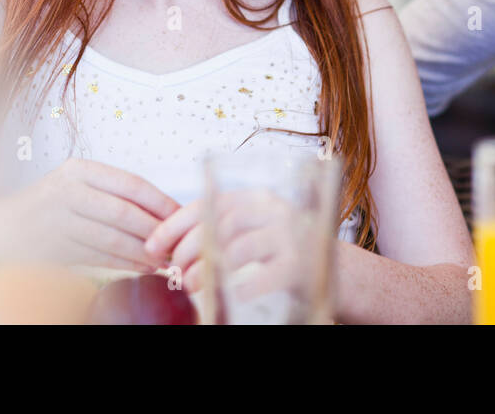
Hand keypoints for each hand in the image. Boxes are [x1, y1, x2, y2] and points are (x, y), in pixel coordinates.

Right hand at [0, 158, 179, 272]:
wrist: (0, 232)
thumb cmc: (49, 208)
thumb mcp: (76, 187)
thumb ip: (112, 194)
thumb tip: (163, 211)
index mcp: (79, 170)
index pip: (131, 184)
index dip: (160, 201)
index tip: (180, 215)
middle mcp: (66, 190)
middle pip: (124, 212)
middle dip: (155, 230)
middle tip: (175, 243)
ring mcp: (56, 220)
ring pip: (112, 238)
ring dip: (142, 252)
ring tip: (163, 261)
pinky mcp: (52, 248)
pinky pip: (99, 257)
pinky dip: (124, 264)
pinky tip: (142, 269)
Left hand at [145, 189, 304, 298]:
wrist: (341, 274)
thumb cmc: (287, 256)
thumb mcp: (254, 235)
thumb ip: (221, 234)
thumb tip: (170, 251)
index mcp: (256, 199)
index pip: (206, 204)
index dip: (173, 225)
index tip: (152, 248)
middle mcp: (273, 210)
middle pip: (219, 223)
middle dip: (187, 251)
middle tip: (175, 275)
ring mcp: (290, 236)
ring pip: (239, 247)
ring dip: (207, 270)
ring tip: (192, 287)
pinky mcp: (303, 264)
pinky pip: (268, 274)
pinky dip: (244, 286)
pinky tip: (231, 296)